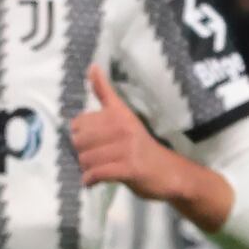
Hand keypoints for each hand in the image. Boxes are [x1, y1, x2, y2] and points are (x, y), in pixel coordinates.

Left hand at [71, 64, 197, 200]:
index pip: (79, 122)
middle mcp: (122, 127)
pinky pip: (97, 173)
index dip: (80, 134)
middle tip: (94, 159)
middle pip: (79, 141)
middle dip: (82, 154)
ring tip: (97, 169)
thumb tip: (91, 66)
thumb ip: (105, 93)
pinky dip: (90, 180)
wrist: (169, 172)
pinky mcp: (129, 168)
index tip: (92, 141)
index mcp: (118, 114)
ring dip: (86, 169)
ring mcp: (126, 148)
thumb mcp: (124, 115)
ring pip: (86, 159)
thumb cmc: (141, 145)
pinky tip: (93, 181)